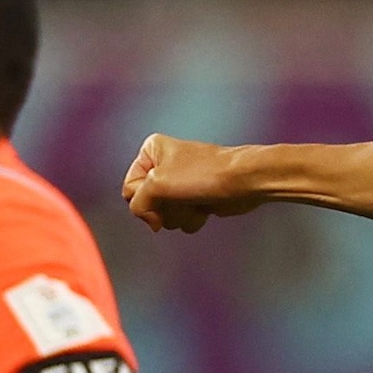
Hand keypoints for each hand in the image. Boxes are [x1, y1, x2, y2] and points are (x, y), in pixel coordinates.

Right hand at [121, 135, 261, 230]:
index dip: (143, 198)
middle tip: (180, 196)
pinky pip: (181, 220)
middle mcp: (163, 166)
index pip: (129, 187)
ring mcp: (179, 184)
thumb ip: (138, 204)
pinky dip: (192, 218)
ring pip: (163, 215)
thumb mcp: (157, 184)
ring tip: (194, 199)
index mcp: (151, 151)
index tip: (160, 196)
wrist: (242, 181)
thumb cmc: (206, 173)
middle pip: (146, 203)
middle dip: (164, 207)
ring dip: (179, 214)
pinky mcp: (194, 199)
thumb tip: (150, 221)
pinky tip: (204, 206)